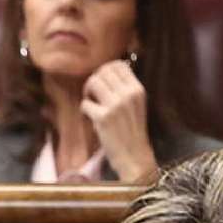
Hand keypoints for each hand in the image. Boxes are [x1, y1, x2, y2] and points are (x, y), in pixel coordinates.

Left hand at [81, 60, 157, 182]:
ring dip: (87, 92)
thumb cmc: (131, 132)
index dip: (105, 71)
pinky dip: (84, 110)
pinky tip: (91, 119)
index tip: (101, 83)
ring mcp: (116, 106)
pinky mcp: (103, 118)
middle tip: (93, 95)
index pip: (118, 65)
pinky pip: (85, 104)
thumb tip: (105, 72)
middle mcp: (129, 94)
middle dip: (94, 80)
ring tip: (91, 104)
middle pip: (103, 72)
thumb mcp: (135, 106)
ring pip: (93, 82)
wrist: (134, 157)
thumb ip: (124, 89)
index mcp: (138, 90)